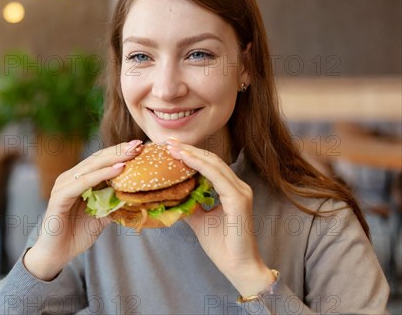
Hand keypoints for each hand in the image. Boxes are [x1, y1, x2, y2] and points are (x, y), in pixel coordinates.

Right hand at [24, 139, 142, 279]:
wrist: (56, 254)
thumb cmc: (77, 234)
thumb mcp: (102, 216)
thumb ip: (114, 203)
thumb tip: (135, 195)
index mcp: (78, 179)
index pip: (101, 160)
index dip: (119, 153)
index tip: (139, 146)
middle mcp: (69, 178)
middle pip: (97, 159)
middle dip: (119, 151)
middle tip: (138, 144)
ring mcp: (63, 186)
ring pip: (91, 167)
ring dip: (113, 159)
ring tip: (131, 153)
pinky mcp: (59, 197)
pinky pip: (83, 182)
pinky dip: (101, 175)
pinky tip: (118, 169)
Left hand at [167, 139, 273, 295]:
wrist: (237, 267)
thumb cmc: (222, 246)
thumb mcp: (199, 220)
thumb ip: (190, 205)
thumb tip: (171, 196)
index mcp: (231, 190)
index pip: (209, 165)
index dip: (191, 154)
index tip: (170, 147)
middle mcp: (238, 187)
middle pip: (211, 160)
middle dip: (188, 149)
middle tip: (167, 142)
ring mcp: (240, 192)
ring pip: (214, 165)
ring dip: (191, 154)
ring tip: (172, 148)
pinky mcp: (239, 200)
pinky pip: (217, 177)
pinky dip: (200, 166)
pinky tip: (185, 159)